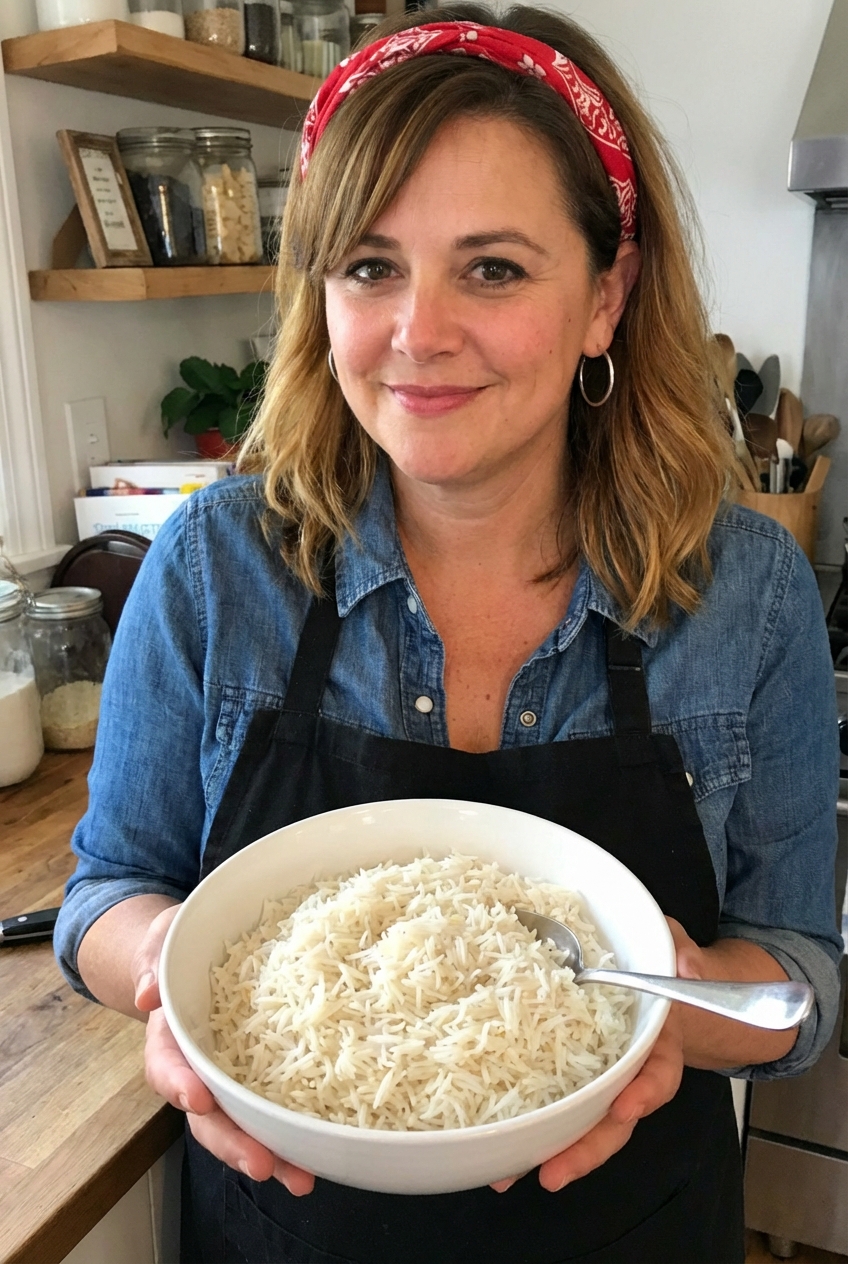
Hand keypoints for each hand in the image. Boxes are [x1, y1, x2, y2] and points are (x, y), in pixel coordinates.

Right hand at [133, 904, 314, 1195]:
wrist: (200, 948)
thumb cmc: (179, 945)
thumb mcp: (162, 941)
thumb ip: (153, 962)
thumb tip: (149, 992)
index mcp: (170, 1037)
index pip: (166, 1067)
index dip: (179, 1085)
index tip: (197, 1099)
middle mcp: (198, 1067)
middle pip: (208, 1116)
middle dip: (232, 1143)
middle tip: (262, 1164)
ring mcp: (231, 1077)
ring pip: (243, 1124)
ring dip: (270, 1154)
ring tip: (300, 1178)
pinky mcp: (263, 1076)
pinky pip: (275, 1108)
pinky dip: (295, 1134)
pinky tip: (322, 1153)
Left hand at [493, 917, 691, 1193]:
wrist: (657, 981)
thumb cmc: (663, 965)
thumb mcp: (678, 950)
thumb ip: (684, 956)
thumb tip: (685, 965)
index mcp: (660, 1043)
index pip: (659, 1075)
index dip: (644, 1094)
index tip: (624, 1109)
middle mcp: (630, 1070)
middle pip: (614, 1121)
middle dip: (585, 1149)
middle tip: (553, 1173)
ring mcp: (601, 1078)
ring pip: (581, 1123)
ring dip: (549, 1150)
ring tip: (510, 1174)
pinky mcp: (573, 1075)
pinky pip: (556, 1103)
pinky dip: (531, 1126)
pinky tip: (498, 1147)